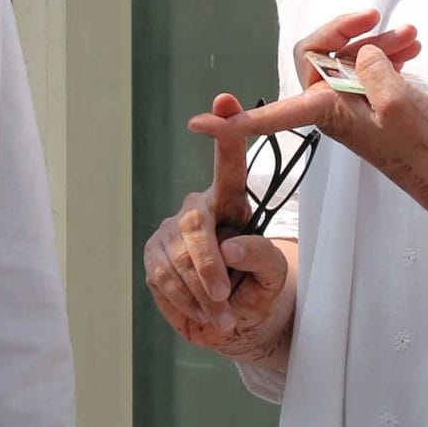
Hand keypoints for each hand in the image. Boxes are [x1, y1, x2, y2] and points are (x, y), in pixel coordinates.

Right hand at [142, 95, 296, 363]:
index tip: (226, 101)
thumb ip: (262, 259)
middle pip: (195, 224)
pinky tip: (204, 316)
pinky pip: (162, 278)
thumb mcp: (274, 279)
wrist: (231, 325)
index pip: (230, 165)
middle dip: (207, 265)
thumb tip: (230, 248)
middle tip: (225, 297)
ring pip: (177, 258)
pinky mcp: (153, 255)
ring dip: (200, 295)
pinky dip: (184, 302)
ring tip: (224, 320)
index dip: (228, 135)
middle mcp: (198, 208)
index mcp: (233, 203)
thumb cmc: (257, 293)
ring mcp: (170, 230)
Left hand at [192, 8, 427, 215]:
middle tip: (381, 20)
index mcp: (325, 112)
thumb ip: (373, 68)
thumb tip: (362, 53)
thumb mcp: (397, 102)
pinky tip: (412, 46)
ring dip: (377, 40)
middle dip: (347, 32)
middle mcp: (329, 107)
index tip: (196, 124)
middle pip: (317, 55)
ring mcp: (349, 104)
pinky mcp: (370, 102)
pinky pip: (365, 68)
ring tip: (412, 36)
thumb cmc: (419, 145)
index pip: (270, 113)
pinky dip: (387, 52)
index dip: (234, 120)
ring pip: (347, 58)